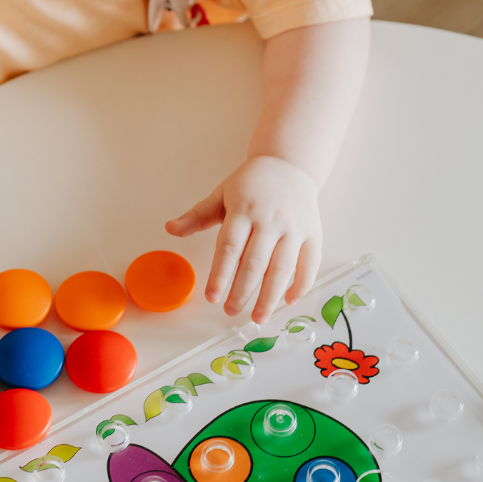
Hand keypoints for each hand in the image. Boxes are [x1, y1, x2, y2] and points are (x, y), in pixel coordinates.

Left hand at [165, 155, 321, 322]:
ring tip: (258, 317)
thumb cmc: (251, 183)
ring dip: (270, 297)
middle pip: (255, 263)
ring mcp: (294, 227)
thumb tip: (170, 228)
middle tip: (231, 311)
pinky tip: (288, 301)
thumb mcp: (221, 194)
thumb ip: (197, 216)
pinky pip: (309, 264)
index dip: (220, 275)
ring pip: (282, 268)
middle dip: (242, 291)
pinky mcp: (312, 233)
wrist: (289, 164)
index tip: (212, 297)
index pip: (229, 247)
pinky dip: (301, 285)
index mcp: (244, 210)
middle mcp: (270, 219)